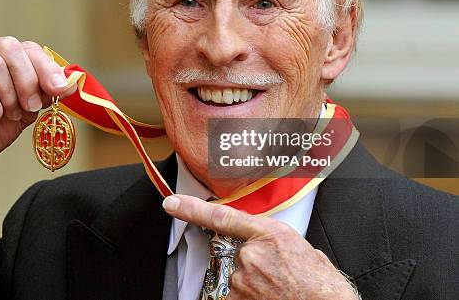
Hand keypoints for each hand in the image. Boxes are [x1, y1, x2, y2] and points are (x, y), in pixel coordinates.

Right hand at [0, 37, 74, 204]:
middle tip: (32, 107)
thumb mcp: (25, 108)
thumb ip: (44, 92)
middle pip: (9, 47)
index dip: (46, 67)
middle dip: (28, 79)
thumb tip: (70, 82)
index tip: (60, 89)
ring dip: (10, 96)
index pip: (26, 47)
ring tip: (9, 116)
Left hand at [162, 194, 358, 299]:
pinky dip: (250, 296)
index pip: (222, 216)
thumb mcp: (302, 248)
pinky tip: (271, 295)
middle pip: (236, 254)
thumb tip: (266, 246)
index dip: (192, 208)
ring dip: (253, 284)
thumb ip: (274, 240)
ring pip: (238, 277)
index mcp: (268, 233)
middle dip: (251, 263)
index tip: (171, 203)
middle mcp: (251, 254)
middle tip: (276, 275)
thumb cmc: (322, 284)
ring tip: (279, 289)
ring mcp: (243, 279)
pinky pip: (236, 295)